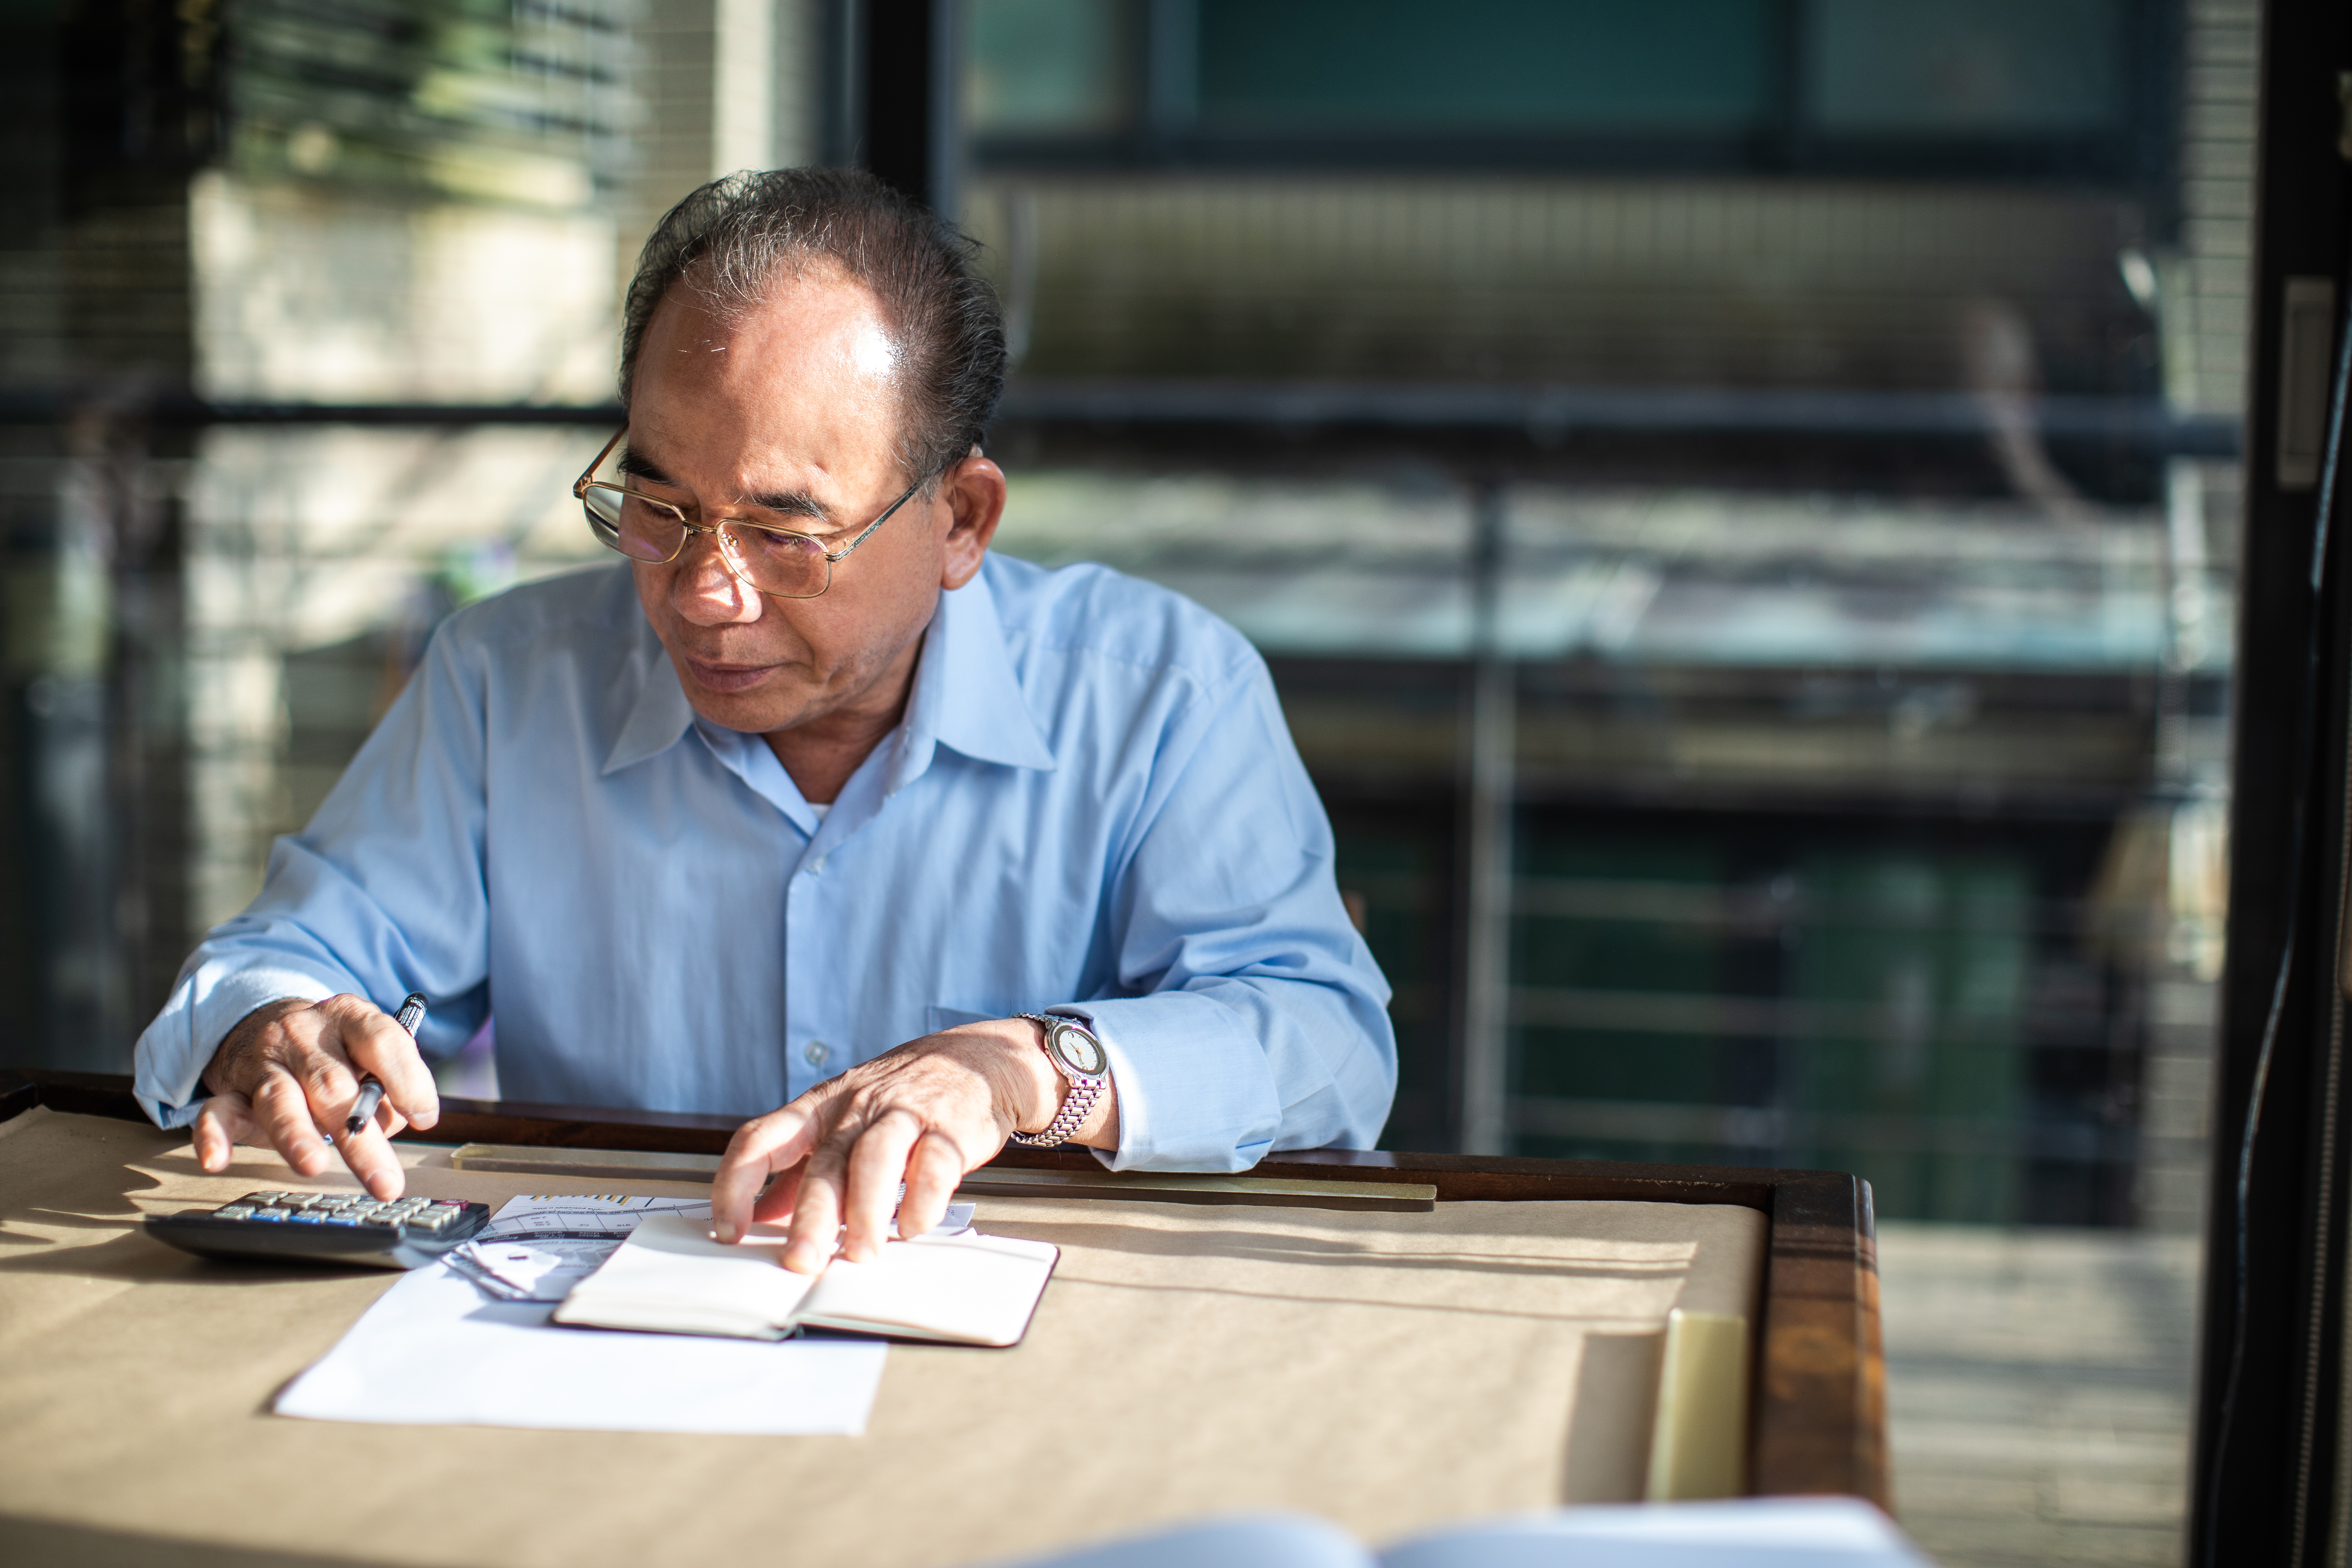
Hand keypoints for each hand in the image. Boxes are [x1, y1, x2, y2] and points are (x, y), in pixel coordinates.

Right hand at [190, 995, 440, 1200]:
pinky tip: (216, 1160)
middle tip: (385, 1181)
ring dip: (297, 1135)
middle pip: (333, 1085)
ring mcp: (265, 1062)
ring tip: (313, 1165)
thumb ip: (386, 1087)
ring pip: (280, 1100)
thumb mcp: (368, 1054)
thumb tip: (393, 1124)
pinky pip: (218, 1111)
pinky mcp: (231, 1089)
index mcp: (349, 1018)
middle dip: (361, 1136)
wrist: (267, 1022)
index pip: (381, 1041)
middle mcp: (305, 1036)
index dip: (406, 1078)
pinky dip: (213, 1137)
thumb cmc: (335, 1050)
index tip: (425, 1116)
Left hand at [710, 1019, 1116, 1274]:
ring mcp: (903, 1113)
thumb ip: (799, 1173)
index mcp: (817, 1109)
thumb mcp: (838, 1125)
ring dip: (866, 1211)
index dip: (735, 1183)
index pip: (759, 1139)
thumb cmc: (899, 1100)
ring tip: (861, 1254)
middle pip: (823, 1162)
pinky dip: (922, 1200)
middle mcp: (855, 1108)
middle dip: (810, 1217)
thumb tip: (755, 1218)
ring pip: (875, 1159)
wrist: (976, 1061)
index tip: (726, 1229)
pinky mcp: (949, 1127)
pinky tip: (913, 1227)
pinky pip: (933, 1164)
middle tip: (800, 1262)